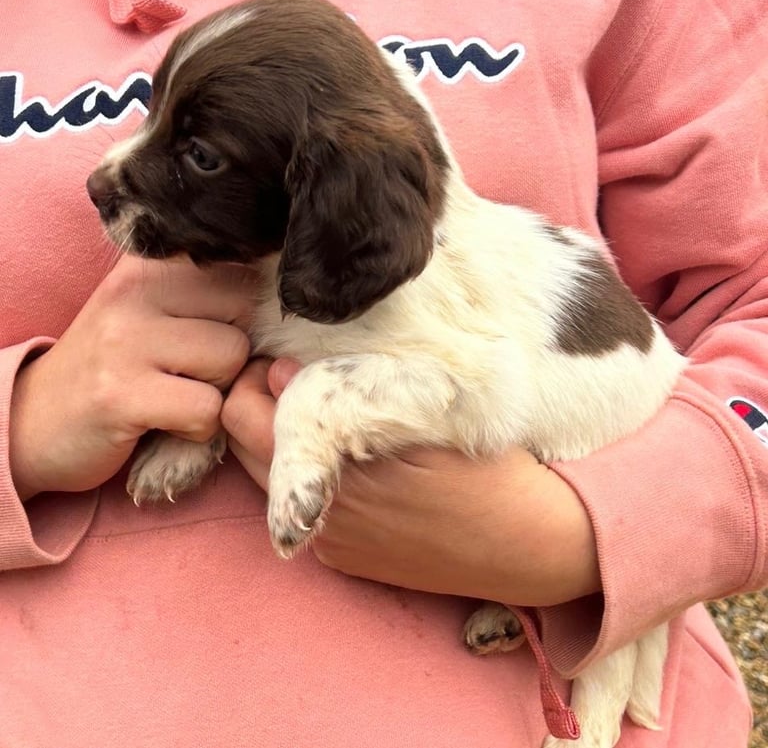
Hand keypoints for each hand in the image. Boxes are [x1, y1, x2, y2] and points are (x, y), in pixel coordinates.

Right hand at [9, 255, 254, 500]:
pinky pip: (207, 408)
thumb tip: (280, 285)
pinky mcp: (121, 394)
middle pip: (244, 313)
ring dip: (217, 390)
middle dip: (232, 352)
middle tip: (189, 371)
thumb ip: (204, 290)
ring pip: (231, 357)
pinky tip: (167, 422)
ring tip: (176, 395)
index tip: (211, 333)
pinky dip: (199, 427)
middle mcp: (135, 290)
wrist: (34, 419)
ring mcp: (125, 340)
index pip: (240, 269)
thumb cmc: (113, 365)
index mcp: (148, 263)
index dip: (242, 312)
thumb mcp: (151, 309)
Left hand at [223, 358, 600, 606]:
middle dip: (259, 409)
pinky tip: (350, 458)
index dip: (253, 380)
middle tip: (297, 380)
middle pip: (244, 450)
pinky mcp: (346, 560)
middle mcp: (317, 516)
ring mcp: (330, 544)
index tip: (282, 359)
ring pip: (267, 479)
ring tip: (324, 415)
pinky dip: (306, 477)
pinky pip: (301, 509)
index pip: (243, 418)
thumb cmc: (485, 467)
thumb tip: (280, 371)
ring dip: (279, 443)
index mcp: (331, 473)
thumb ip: (343, 394)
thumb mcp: (424, 415)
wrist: (527, 542)